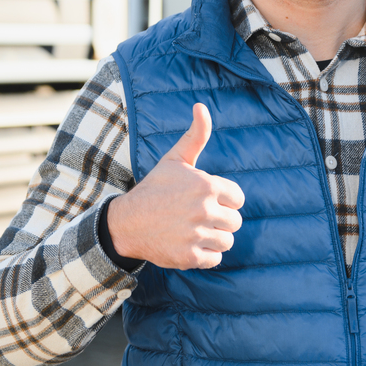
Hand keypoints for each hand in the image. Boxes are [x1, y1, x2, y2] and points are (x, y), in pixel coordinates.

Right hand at [107, 103, 244, 269]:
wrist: (127, 222)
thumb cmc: (155, 188)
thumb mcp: (175, 159)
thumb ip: (196, 135)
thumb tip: (202, 106)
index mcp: (206, 185)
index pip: (238, 198)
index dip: (224, 199)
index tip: (206, 200)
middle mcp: (204, 210)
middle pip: (235, 222)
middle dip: (221, 220)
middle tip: (198, 217)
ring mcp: (197, 235)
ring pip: (227, 241)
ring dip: (214, 238)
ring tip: (194, 230)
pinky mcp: (190, 257)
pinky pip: (215, 259)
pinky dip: (205, 254)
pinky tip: (189, 243)